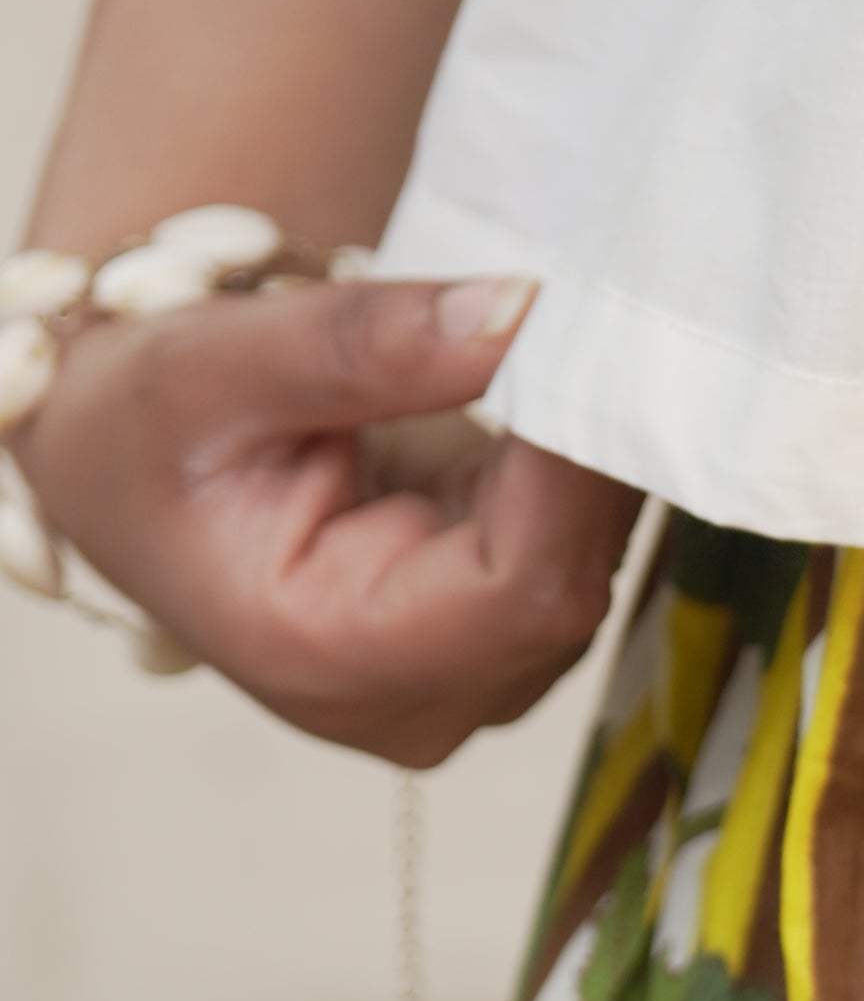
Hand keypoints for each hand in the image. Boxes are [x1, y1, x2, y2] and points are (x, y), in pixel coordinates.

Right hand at [9, 271, 637, 766]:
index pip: (526, 587)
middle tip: (586, 303)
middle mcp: (418, 697)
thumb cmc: (144, 426)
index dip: (577, 465)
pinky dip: (579, 451)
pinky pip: (587, 533)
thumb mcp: (208, 365)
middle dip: (590, 439)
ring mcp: (471, 671)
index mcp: (329, 660)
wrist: (128, 463)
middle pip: (576, 573)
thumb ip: (360, 344)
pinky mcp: (504, 624)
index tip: (586, 334)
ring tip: (548, 330)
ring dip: (590, 439)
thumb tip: (517, 316)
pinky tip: (544, 378)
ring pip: (598, 551)